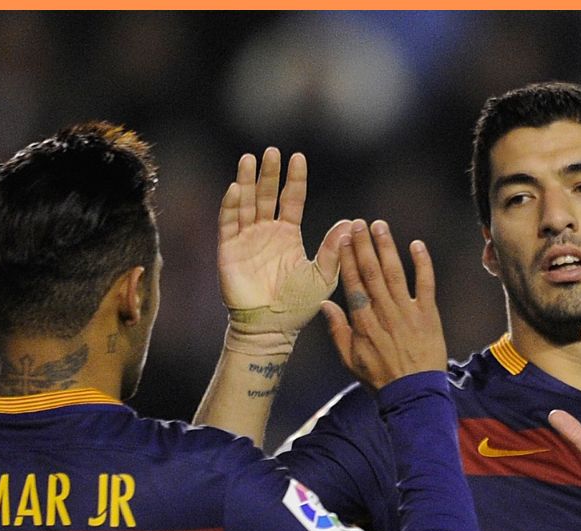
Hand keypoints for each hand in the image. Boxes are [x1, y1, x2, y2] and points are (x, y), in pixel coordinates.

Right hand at [219, 148, 348, 335]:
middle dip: (269, 173)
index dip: (294, 179)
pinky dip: (231, 205)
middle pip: (266, 195)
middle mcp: (266, 232)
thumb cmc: (297, 306)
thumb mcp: (322, 276)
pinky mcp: (229, 249)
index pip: (291, 199)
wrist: (270, 328)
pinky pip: (228, 222)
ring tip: (249, 158)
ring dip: (246, 181)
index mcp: (288, 235)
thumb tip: (352, 224)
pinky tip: (235, 187)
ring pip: (246, 203)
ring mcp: (246, 239)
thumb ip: (334, 251)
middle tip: (272, 151)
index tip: (298, 157)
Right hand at [320, 220, 445, 389]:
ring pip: (395, 272)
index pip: (352, 283)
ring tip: (379, 226)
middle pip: (371, 272)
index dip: (348, 258)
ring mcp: (407, 311)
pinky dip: (422, 263)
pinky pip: (426, 283)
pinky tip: (416, 244)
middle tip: (358, 223)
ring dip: (387, 247)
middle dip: (364, 245)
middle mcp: (383, 312)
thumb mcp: (350, 359)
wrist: (413, 393)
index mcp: (362, 322)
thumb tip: (324, 305)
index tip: (344, 238)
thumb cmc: (380, 378)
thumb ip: (338, 331)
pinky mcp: (428, 314)